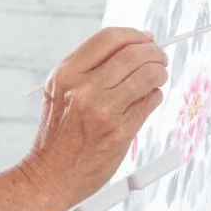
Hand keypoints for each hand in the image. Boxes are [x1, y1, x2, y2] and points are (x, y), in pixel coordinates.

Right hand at [22, 27, 166, 207]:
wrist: (50, 175)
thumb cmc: (58, 135)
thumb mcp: (60, 92)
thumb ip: (90, 69)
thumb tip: (134, 46)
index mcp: (66, 74)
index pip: (110, 38)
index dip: (135, 35)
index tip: (146, 39)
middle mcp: (83, 88)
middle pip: (133, 53)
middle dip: (155, 53)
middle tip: (160, 59)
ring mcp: (103, 110)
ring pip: (148, 74)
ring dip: (160, 73)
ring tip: (157, 78)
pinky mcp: (120, 131)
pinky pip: (151, 101)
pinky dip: (155, 96)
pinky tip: (147, 100)